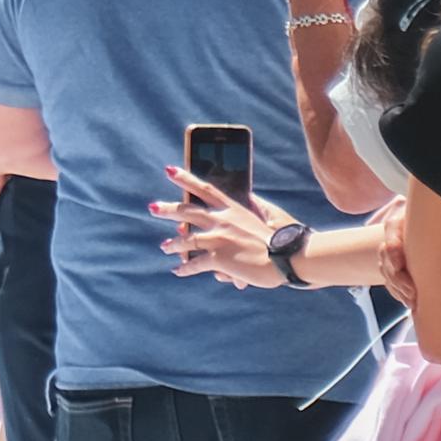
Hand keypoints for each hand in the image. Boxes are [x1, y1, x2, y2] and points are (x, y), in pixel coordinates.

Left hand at [160, 166, 301, 285]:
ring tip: (164, 247)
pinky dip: (185, 268)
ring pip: (186, 240)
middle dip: (167, 209)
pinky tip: (178, 271)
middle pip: (187, 212)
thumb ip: (250, 212)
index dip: (186, 178)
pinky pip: (195, 264)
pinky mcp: (219, 258)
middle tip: (152, 207)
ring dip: (173, 244)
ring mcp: (219, 239)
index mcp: (233, 210)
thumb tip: (249, 199)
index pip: (205, 189)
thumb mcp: (266, 219)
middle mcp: (223, 221)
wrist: (288, 258)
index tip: (169, 170)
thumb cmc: (280, 240)